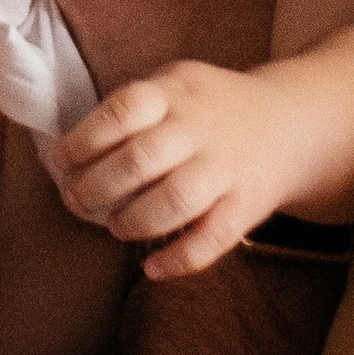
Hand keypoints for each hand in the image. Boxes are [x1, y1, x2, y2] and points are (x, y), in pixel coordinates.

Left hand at [53, 58, 307, 281]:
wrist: (292, 122)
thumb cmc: (209, 109)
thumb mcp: (174, 86)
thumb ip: (130, 110)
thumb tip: (68, 154)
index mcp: (175, 93)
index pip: (124, 109)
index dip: (85, 138)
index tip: (61, 160)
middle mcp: (201, 128)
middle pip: (142, 159)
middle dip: (97, 187)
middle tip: (76, 201)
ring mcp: (227, 167)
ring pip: (176, 201)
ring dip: (135, 221)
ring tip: (115, 227)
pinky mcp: (248, 204)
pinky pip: (213, 239)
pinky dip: (179, 260)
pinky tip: (150, 268)